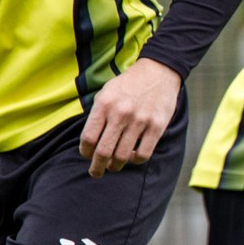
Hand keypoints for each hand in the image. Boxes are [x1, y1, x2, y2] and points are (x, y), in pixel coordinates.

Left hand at [81, 59, 182, 176]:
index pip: (88, 138)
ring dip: (115, 166)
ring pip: (122, 156)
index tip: (87, 155)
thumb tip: (90, 142)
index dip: (85, 152)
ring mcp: (140, 121)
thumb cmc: (128, 84)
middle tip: (95, 173)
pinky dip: (135, 160)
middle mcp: (121, 114)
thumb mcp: (106, 93)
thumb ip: (97, 115)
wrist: (158, 72)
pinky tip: (132, 157)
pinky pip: (143, 154)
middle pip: (103, 152)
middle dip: (97, 167)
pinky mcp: (157, 126)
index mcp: (104, 105)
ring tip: (114, 166)